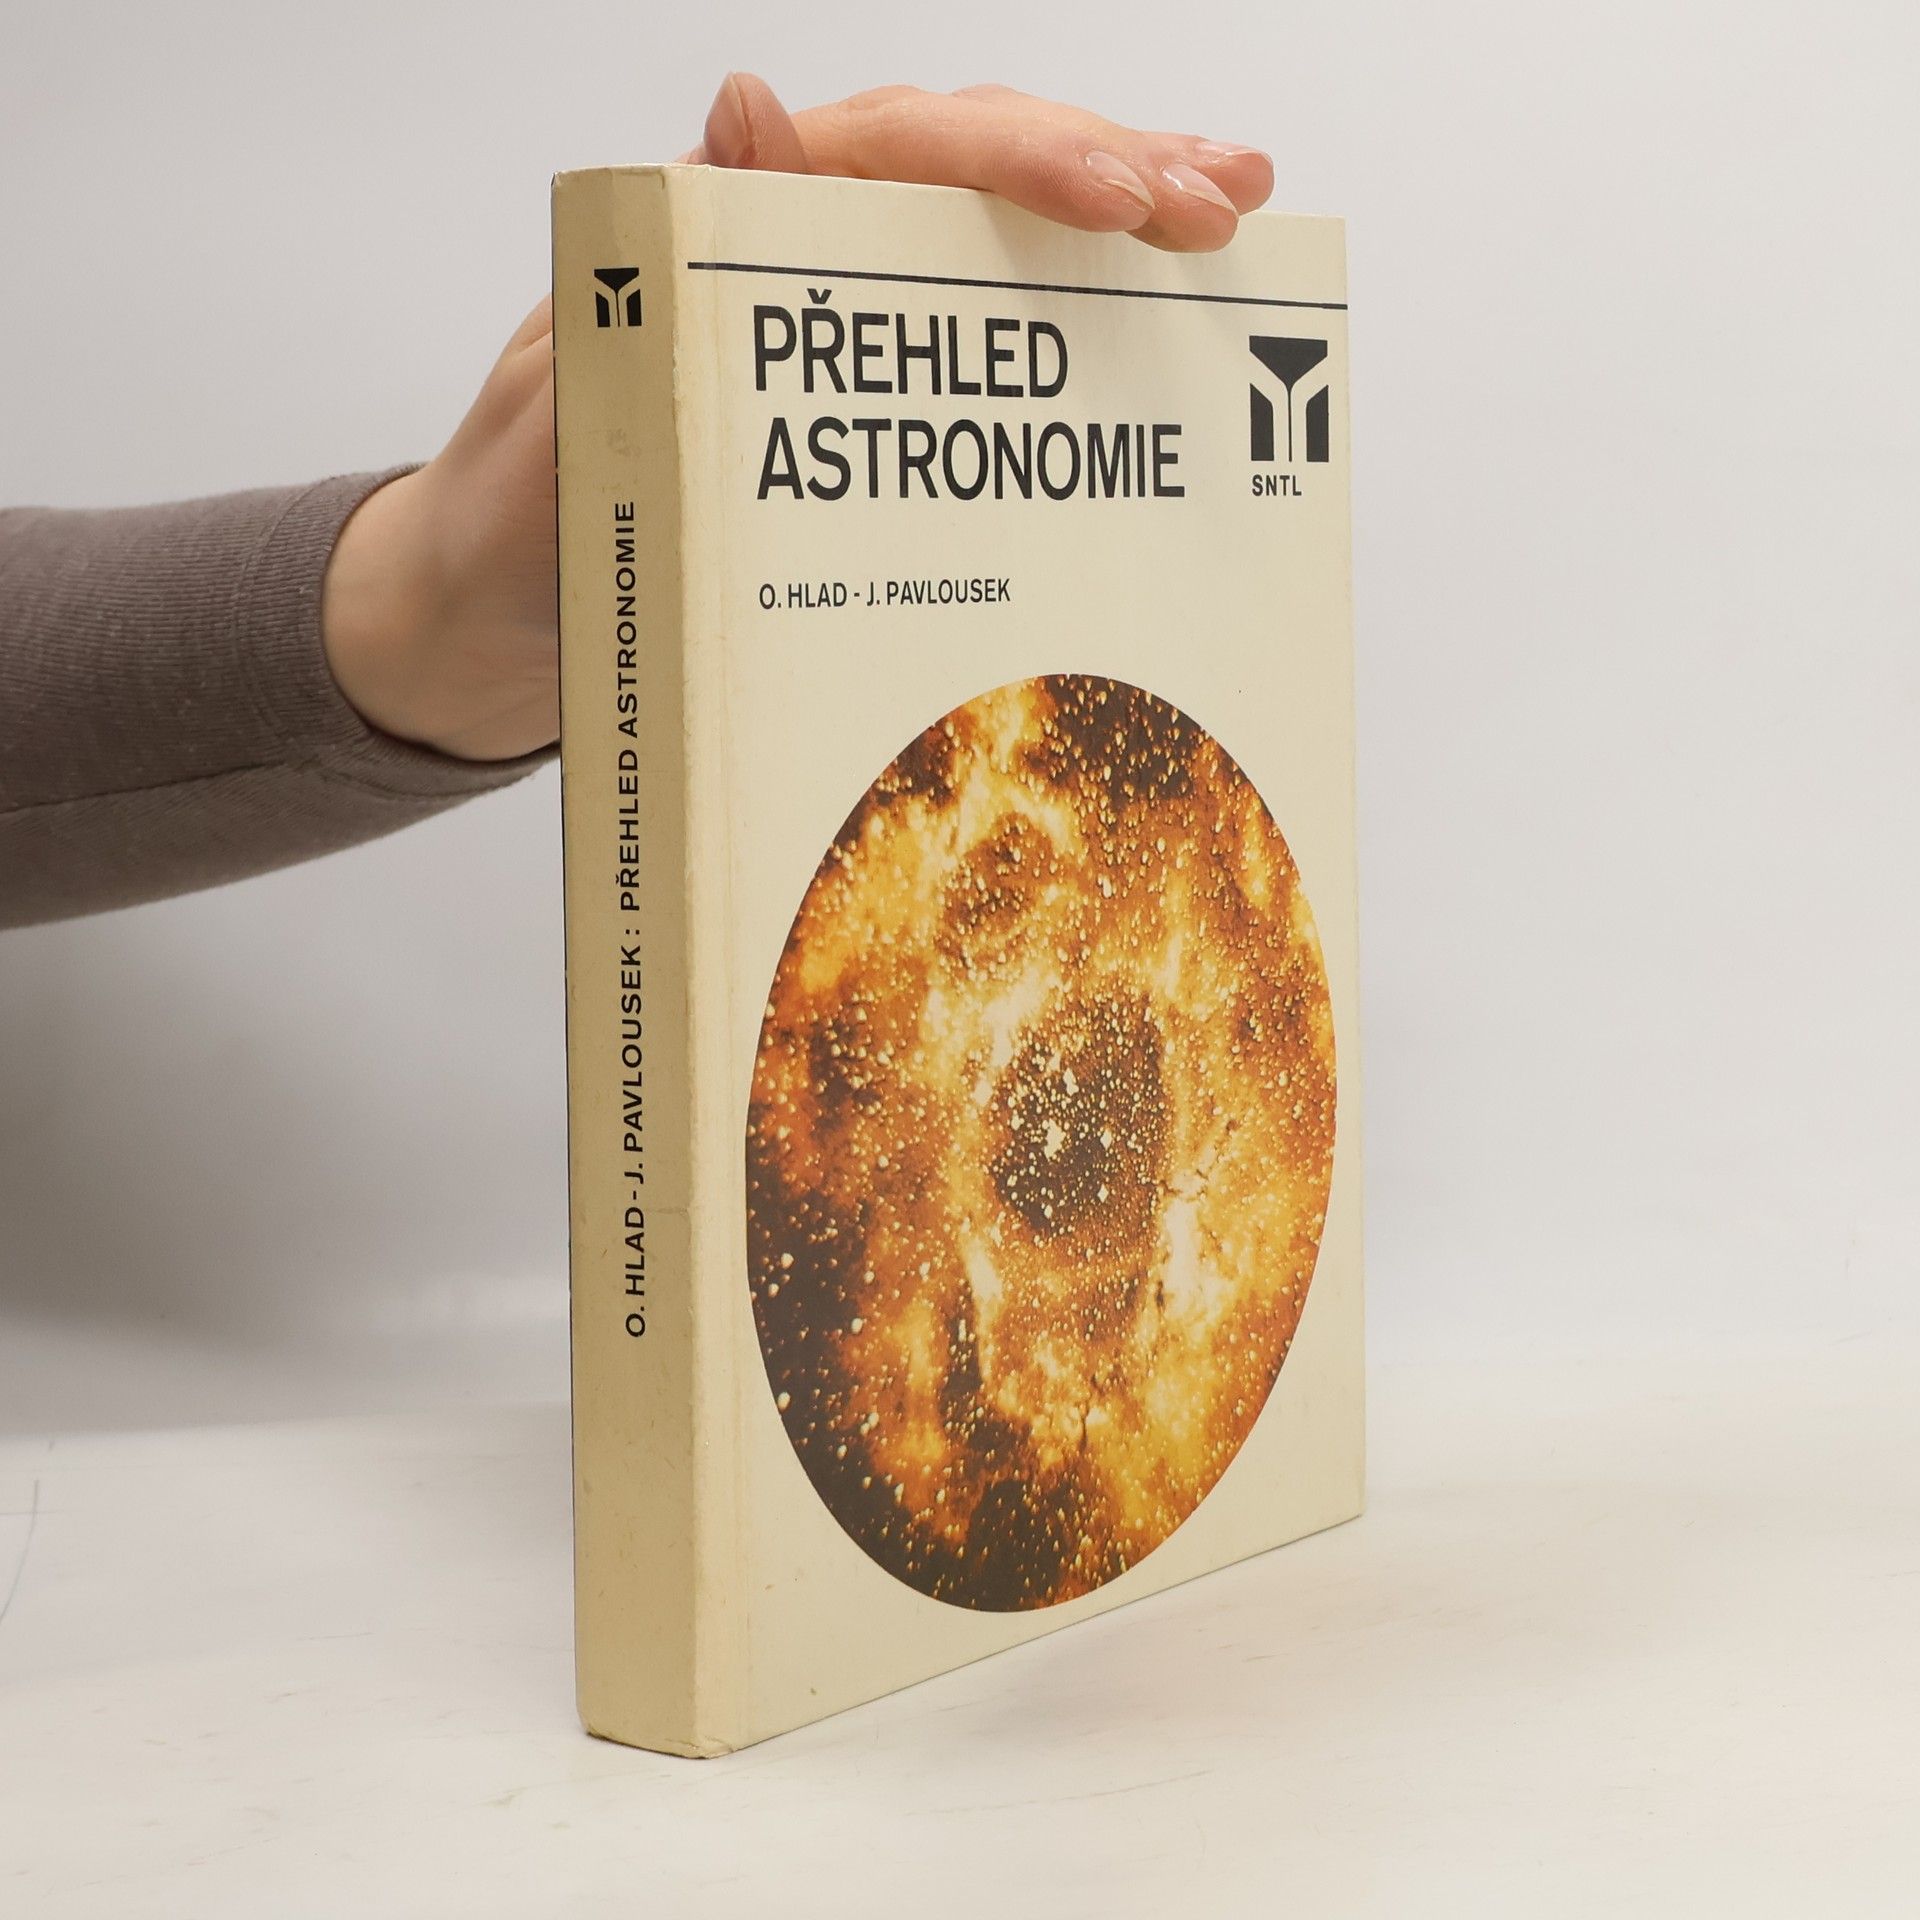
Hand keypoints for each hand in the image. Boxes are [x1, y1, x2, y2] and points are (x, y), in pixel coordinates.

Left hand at [322, 77, 1274, 762]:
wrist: (492, 619)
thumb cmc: (519, 522)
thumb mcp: (571, 403)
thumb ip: (654, 274)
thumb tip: (744, 112)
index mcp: (721, 231)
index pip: (892, 150)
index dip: (1017, 163)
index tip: (1120, 202)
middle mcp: (787, 254)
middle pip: (967, 167)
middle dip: (1105, 169)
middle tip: (1221, 200)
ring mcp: (829, 322)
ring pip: (988, 233)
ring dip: (1115, 213)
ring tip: (1232, 209)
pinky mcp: (856, 398)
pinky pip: (974, 331)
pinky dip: (1066, 316)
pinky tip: (1154, 303)